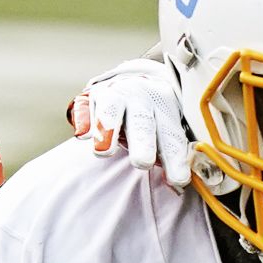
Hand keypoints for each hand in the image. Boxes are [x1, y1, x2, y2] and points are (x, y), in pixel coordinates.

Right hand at [70, 58, 192, 186]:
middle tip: (143, 163)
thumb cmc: (154, 115)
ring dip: (108, 130)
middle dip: (143, 142)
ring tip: (104, 152)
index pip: (172, 136)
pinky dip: (84, 119)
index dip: (175, 158)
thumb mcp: (167, 128)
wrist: (135, 77)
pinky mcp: (93, 94)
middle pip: (143, 122)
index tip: (179, 180)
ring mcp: (117, 93)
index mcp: (167, 109)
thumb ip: (170, 155)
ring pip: (112, 110)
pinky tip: (83, 135)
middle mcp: (143, 99)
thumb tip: (177, 186)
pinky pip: (85, 106)